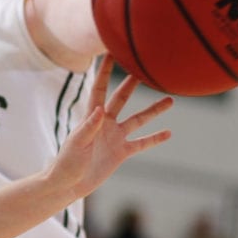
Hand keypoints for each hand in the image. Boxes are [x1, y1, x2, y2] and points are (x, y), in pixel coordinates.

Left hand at [52, 56, 172, 198]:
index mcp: (91, 117)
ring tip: (171, 99)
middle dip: (132, 84)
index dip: (104, 72)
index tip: (111, 53)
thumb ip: (89, 127)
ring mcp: (114, 137)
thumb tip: (100, 109)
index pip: (99, 89)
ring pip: (138, 119)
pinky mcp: (121, 152)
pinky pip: (141, 143)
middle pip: (121, 99)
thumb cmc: (67, 163)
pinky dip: (154, 139)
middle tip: (145, 68)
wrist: (68, 185)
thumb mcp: (77, 144)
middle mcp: (105, 123)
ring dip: (153, 110)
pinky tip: (169, 133)